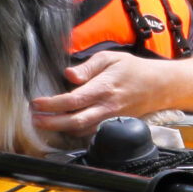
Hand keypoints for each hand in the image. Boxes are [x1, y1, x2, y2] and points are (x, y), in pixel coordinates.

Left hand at [30, 50, 156, 141]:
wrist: (159, 87)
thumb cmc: (133, 69)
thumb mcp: (110, 58)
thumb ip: (88, 67)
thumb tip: (69, 74)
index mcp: (104, 88)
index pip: (73, 100)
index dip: (52, 104)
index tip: (36, 103)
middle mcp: (107, 107)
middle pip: (75, 122)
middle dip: (51, 123)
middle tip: (34, 119)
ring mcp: (110, 119)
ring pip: (81, 131)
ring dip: (60, 129)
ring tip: (43, 122)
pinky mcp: (113, 125)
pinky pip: (90, 133)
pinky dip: (74, 132)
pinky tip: (63, 126)